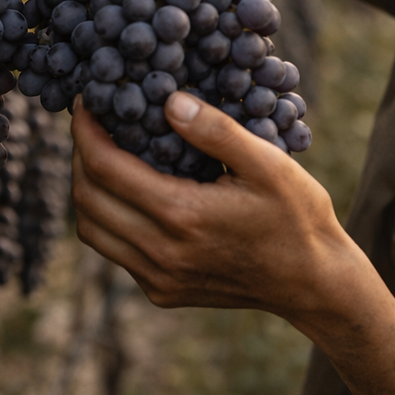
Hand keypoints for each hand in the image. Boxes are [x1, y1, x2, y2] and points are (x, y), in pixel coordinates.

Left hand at [72, 95, 394, 394]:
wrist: (315, 284)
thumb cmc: (298, 217)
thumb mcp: (268, 164)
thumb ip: (217, 132)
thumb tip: (169, 102)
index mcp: (181, 217)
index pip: (105, 168)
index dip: (86, 132)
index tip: (84, 102)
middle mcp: (161, 253)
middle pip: (87, 200)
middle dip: (80, 158)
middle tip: (90, 125)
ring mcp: (159, 278)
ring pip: (94, 231)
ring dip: (88, 191)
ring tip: (102, 156)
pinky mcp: (163, 292)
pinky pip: (116, 251)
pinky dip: (109, 218)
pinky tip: (131, 194)